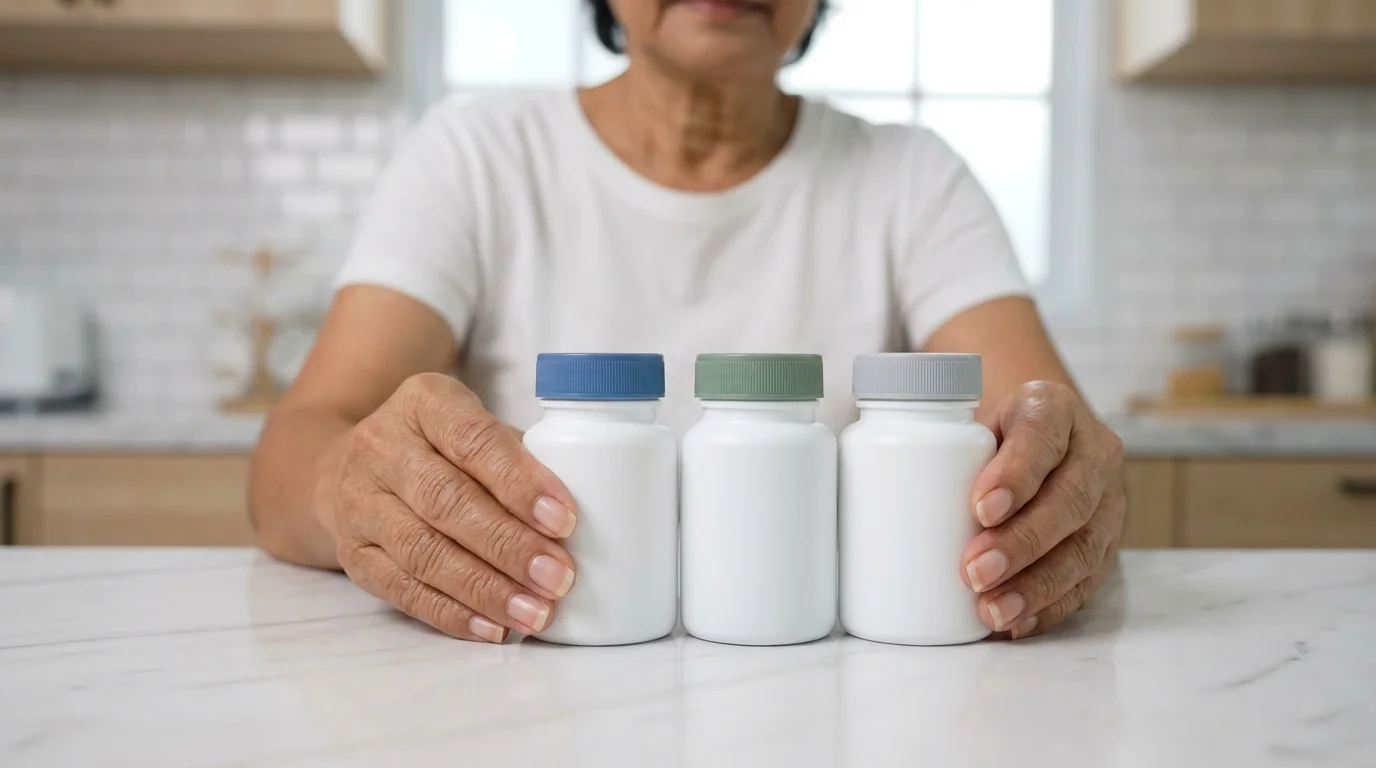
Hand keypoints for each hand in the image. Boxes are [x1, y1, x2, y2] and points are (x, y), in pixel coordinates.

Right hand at [323, 373, 578, 642]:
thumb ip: (520, 458)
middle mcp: (383, 448)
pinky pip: (403, 589)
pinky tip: (493, 628)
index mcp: (424, 403)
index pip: (473, 441)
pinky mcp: (353, 554)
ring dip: (485, 589)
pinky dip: (452, 614)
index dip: (519, 483)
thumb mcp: (473, 427)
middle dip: (509, 545)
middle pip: (447, 501)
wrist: (343, 467)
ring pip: (423, 552)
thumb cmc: (439, 448)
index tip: (564, 520)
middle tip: (558, 578)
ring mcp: (360, 503)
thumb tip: (585, 511)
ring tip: (534, 613)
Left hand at [962, 381, 1125, 638]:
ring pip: (1084, 547)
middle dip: (1022, 542)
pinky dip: (1051, 606)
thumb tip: (877, 491)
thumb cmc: (989, 436)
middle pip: (1069, 499)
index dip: (1017, 474)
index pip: (1043, 435)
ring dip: (1036, 585)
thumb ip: (942, 445)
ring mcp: (1108, 501)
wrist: (1039, 442)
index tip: (980, 508)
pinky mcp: (1107, 544)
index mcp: (1053, 409)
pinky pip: (1087, 581)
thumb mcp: (972, 422)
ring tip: (992, 610)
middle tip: (974, 572)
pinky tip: (1019, 623)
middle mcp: (1092, 451)